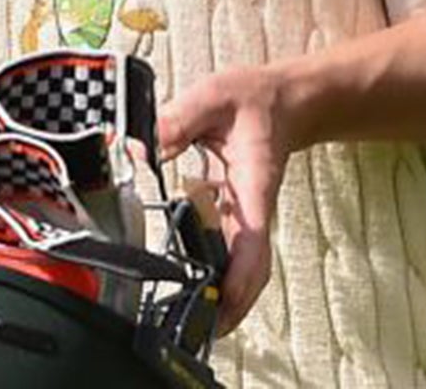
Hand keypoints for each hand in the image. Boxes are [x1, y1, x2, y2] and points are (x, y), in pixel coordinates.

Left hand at [157, 63, 293, 332]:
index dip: (241, 275)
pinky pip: (234, 251)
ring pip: (244, 265)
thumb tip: (139, 146)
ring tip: (200, 316)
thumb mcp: (213, 97)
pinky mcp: (241, 212)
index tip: (225, 300)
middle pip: (252, 268)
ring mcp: (249, 213)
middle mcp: (254, 207)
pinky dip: (221, 272)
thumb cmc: (255, 100)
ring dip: (228, 293)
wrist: (287, 100)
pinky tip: (197, 279)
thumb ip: (175, 121)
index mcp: (253, 184)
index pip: (253, 238)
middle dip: (235, 303)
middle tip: (206, 328)